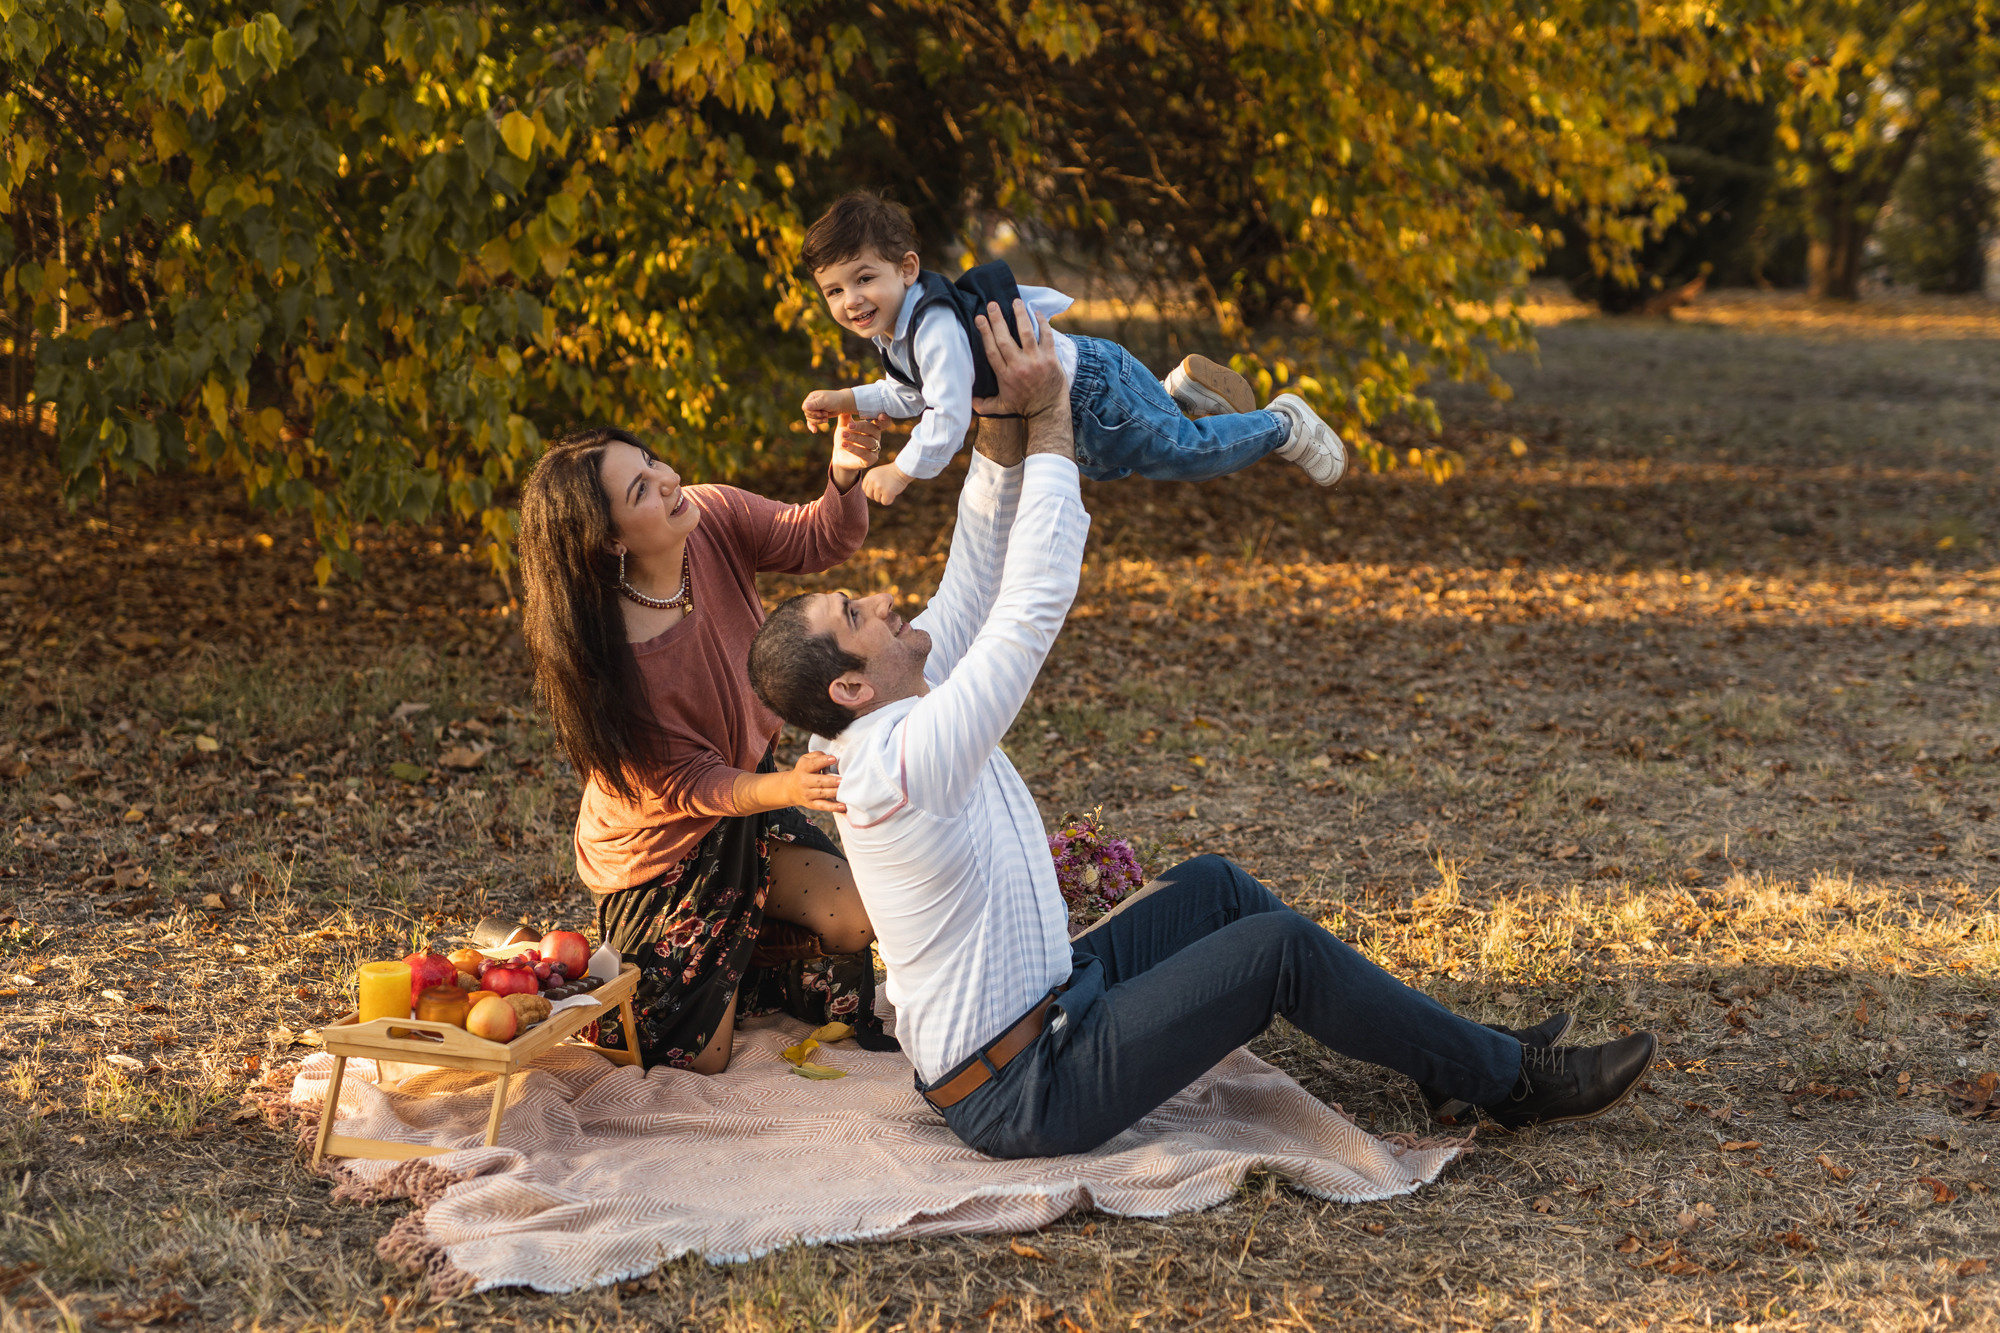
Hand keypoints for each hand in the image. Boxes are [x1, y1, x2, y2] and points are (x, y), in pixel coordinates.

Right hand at [786, 751, 843, 813]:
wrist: (790, 788)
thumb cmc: (804, 770)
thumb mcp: (806, 759)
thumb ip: (817, 756)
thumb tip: (831, 758)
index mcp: (804, 768)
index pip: (813, 764)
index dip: (823, 761)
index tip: (834, 759)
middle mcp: (804, 781)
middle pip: (819, 781)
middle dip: (831, 781)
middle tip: (842, 780)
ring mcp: (807, 794)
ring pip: (822, 793)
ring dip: (834, 792)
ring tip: (844, 791)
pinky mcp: (811, 804)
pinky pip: (823, 806)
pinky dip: (833, 807)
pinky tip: (843, 806)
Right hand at [802, 389, 853, 432]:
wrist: (842, 404)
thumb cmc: (835, 400)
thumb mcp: (825, 401)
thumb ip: (815, 404)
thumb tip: (805, 407)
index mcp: (811, 397)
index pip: (805, 408)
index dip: (812, 413)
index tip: (820, 413)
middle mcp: (811, 403)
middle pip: (807, 414)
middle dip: (817, 417)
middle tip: (826, 414)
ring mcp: (814, 410)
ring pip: (810, 419)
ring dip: (818, 421)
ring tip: (826, 418)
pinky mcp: (817, 416)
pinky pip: (811, 422)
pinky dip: (812, 426)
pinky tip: (814, 431)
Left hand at [829, 412, 887, 488]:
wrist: (840, 457)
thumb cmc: (844, 439)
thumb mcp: (844, 426)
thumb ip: (845, 416)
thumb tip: (845, 401)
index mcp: (872, 428)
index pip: (883, 422)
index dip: (884, 419)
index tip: (880, 415)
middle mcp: (876, 438)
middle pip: (873, 430)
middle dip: (861, 427)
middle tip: (849, 425)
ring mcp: (875, 450)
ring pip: (869, 442)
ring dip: (856, 438)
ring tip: (843, 435)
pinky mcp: (870, 460)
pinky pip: (865, 454)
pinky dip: (854, 449)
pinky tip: (844, 445)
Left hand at [860, 463, 912, 505]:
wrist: (902, 470)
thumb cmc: (891, 472)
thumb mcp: (878, 474)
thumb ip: (871, 482)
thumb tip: (868, 495)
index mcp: (869, 475)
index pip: (864, 489)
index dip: (871, 491)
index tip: (877, 490)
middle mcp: (872, 481)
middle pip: (869, 495)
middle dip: (876, 496)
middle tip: (884, 491)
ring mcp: (879, 487)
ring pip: (877, 499)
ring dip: (884, 497)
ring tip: (890, 489)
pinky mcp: (887, 492)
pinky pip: (884, 502)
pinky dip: (889, 500)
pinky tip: (893, 494)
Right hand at [970, 298, 1066, 418]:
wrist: (1048, 411)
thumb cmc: (1024, 407)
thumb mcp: (1001, 407)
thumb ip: (984, 404)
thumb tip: (969, 401)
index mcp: (1004, 375)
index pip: (992, 350)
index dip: (985, 332)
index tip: (980, 318)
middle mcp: (1018, 366)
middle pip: (1004, 339)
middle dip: (997, 320)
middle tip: (992, 304)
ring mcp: (1035, 361)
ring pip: (1025, 333)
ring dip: (1020, 315)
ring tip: (1015, 301)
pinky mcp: (1050, 359)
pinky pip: (1046, 336)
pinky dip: (1042, 323)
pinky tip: (1036, 313)